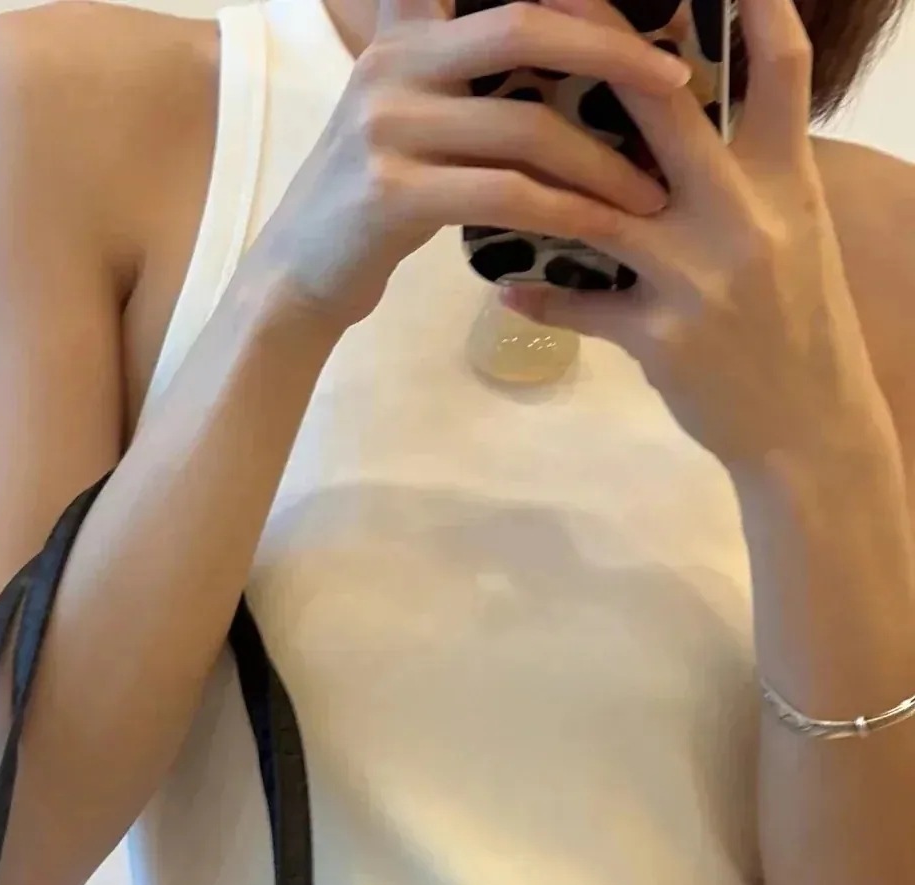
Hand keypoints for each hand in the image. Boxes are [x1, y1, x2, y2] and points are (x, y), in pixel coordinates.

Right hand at [250, 0, 693, 333]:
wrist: (297, 279)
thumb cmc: (371, 201)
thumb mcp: (406, 112)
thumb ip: (459, 67)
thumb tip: (560, 37)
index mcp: (405, 33)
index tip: (642, 6)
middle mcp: (392, 64)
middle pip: (525, 28)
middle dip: (613, 53)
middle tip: (678, 82)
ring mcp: (387, 128)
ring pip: (525, 126)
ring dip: (602, 163)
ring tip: (650, 193)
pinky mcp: (391, 194)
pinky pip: (505, 194)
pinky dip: (566, 211)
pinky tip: (602, 229)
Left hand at [500, 0, 890, 472]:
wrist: (809, 428)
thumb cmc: (796, 322)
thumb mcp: (792, 231)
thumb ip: (748, 173)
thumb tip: (683, 117)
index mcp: (785, 179)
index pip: (780, 70)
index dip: (754, 5)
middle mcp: (745, 216)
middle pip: (669, 113)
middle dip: (608, 51)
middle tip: (552, 4)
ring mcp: (700, 278)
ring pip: (604, 210)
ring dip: (542, 179)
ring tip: (488, 150)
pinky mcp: (664, 338)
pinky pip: (584, 308)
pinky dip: (542, 295)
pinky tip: (504, 284)